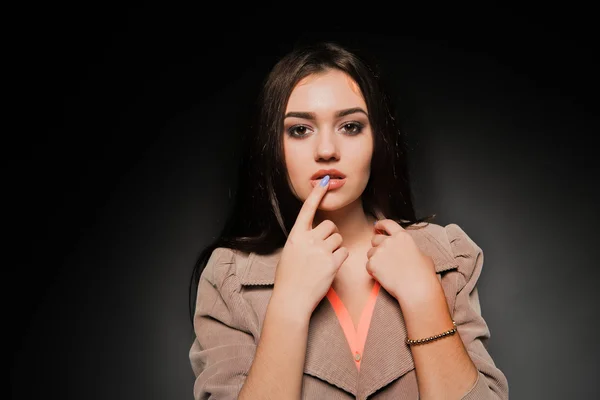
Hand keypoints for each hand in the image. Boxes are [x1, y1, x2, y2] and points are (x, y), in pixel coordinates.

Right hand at [272, 176, 349, 317]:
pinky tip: (330, 268)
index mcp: (296, 235)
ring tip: (324, 261)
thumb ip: (302, 240)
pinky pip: (344, 252)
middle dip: (330, 235)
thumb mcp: (290, 252)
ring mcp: (320, 251)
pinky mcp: (332, 263)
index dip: (317, 193)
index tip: (325, 180)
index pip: (307, 209)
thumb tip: (313, 232)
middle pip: (330, 225)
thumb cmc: (289, 278)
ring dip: (335, 248)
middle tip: (323, 249)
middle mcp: (308, 240)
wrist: (291, 299)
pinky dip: (340, 259)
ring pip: (338, 238)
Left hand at [367, 219, 437, 302]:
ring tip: (387, 270)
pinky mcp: (373, 264)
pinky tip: (384, 276)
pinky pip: (368, 265)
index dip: (380, 225)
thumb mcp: (422, 254)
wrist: (417, 288)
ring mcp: (380, 252)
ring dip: (375, 259)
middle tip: (383, 256)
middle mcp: (389, 241)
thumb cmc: (423, 274)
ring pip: (370, 253)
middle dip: (377, 246)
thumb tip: (406, 251)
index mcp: (402, 236)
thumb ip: (410, 248)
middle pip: (375, 239)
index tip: (377, 227)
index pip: (387, 224)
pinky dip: (373, 271)